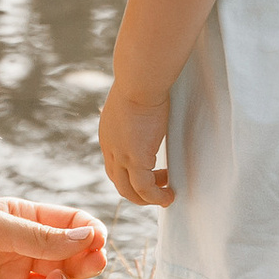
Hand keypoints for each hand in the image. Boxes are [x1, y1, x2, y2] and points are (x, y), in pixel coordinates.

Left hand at [98, 87, 172, 206]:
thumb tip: (153, 103)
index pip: (115, 164)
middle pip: (118, 181)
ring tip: (166, 196)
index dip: (131, 173)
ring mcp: (120, 156)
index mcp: (108, 134)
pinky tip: (170, 195)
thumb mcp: (135, 101)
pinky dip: (156, 197)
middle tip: (159, 188)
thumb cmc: (142, 82)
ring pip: (129, 191)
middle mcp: (110, 148)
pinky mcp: (135, 160)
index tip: (151, 172)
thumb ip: (139, 111)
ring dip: (148, 198)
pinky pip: (145, 189)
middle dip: (138, 190)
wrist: (140, 80)